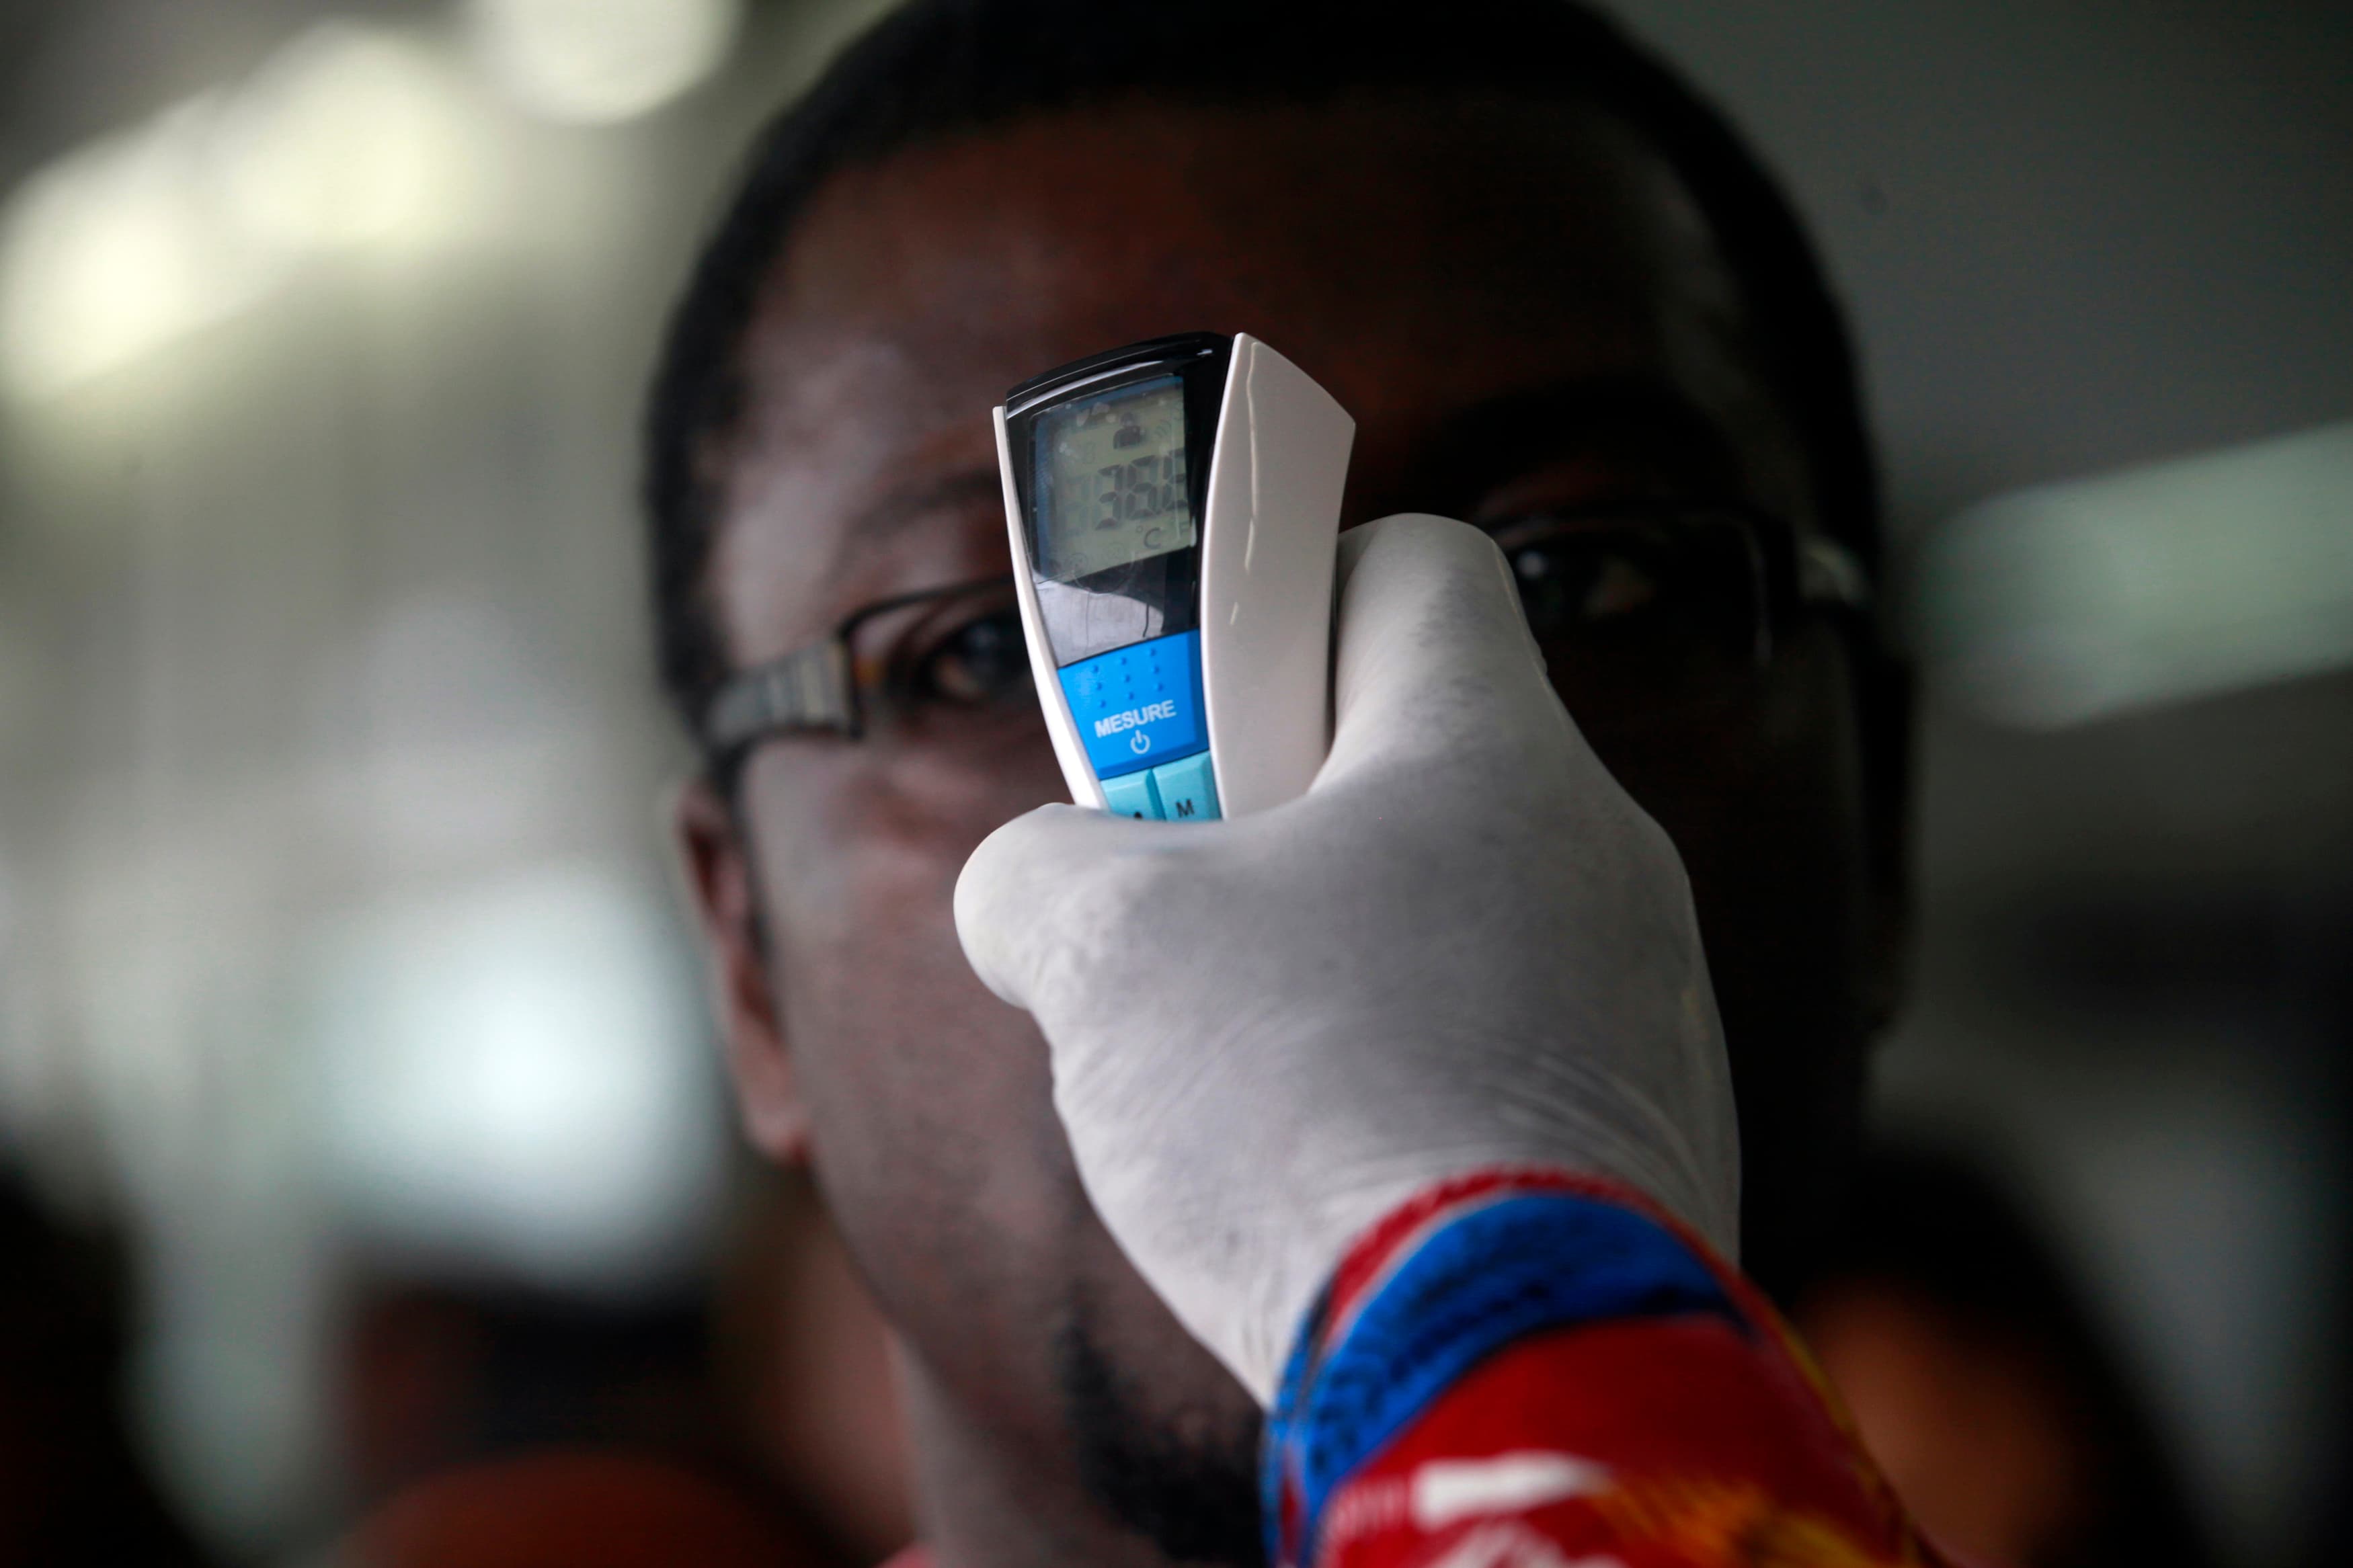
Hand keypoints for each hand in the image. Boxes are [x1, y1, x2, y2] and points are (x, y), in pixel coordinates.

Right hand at [955, 514, 1737, 1403]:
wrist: (1501, 1368)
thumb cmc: (1308, 1109)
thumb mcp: (1099, 951)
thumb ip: (1040, 869)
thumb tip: (1033, 886)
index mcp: (1492, 750)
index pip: (1415, 565)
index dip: (1288, 596)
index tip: (1206, 708)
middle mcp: (1604, 853)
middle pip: (1421, 756)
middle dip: (1278, 812)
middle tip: (1181, 909)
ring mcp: (1646, 1001)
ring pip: (1461, 915)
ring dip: (1334, 958)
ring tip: (1240, 1073)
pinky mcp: (1654, 1135)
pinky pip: (1508, 1049)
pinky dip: (1407, 1077)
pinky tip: (1332, 1170)